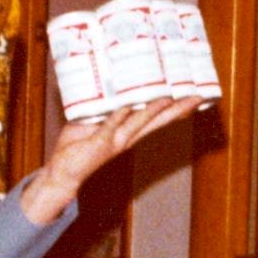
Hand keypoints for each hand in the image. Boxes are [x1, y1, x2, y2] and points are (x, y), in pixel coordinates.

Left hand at [20, 96, 203, 223]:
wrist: (62, 171)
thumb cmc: (76, 146)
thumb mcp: (91, 122)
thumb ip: (102, 108)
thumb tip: (107, 86)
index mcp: (127, 132)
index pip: (155, 119)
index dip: (174, 109)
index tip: (192, 97)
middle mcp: (126, 138)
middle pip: (156, 121)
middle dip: (176, 109)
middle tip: (196, 97)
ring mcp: (114, 141)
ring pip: (137, 123)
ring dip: (152, 110)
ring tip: (167, 97)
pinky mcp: (98, 144)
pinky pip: (109, 127)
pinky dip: (117, 117)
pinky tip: (126, 107)